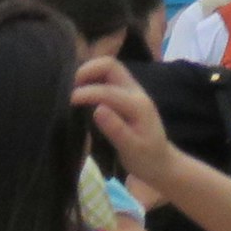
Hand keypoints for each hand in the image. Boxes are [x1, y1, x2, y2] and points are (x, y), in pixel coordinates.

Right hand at [71, 58, 174, 184]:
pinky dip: (93, 79)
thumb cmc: (146, 159)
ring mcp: (132, 92)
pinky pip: (108, 79)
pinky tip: (82, 92)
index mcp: (138, 105)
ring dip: (90, 73)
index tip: (69, 101)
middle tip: (70, 87)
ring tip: (73, 88)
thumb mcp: (131, 149)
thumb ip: (115, 128)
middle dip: (89, 70)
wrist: (161, 163)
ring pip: (110, 69)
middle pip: (111, 66)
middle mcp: (136, 92)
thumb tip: (97, 109)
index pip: (109, 91)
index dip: (88, 93)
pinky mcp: (126, 96)